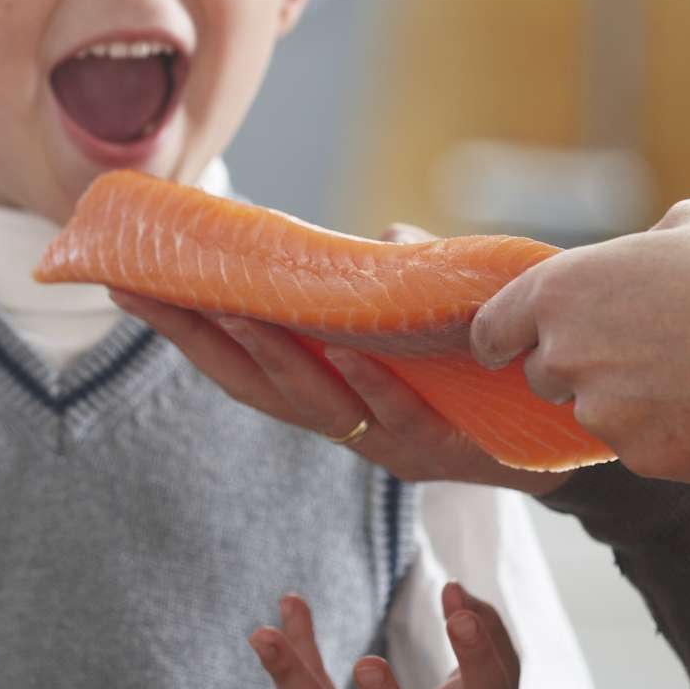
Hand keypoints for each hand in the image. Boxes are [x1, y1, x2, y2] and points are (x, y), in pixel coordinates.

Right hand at [110, 226, 567, 494]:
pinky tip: (346, 346)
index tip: (125, 283)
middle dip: (191, 338)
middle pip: (246, 384)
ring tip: (233, 310)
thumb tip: (383, 237)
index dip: (179, 327)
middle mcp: (340, 423)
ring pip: (308, 402)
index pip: (234, 359)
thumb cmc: (485, 384)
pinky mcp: (438, 451)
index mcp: (325, 392)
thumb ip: (405, 283)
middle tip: (141, 292)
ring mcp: (382, 442)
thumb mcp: (433, 324)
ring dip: (268, 356)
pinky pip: (395, 413)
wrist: (564, 451)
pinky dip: (368, 380)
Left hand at [469, 198, 689, 481]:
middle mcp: (569, 355)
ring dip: (627, 403)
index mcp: (564, 290)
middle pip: (544, 377)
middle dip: (580, 368)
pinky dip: (669, 434)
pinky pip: (643, 449)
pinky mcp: (647, 458)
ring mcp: (606, 414)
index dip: (503, 338)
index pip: (491, 329)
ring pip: (597, 416)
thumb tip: (637, 259)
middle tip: (640, 350)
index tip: (513, 344)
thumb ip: (639, 248)